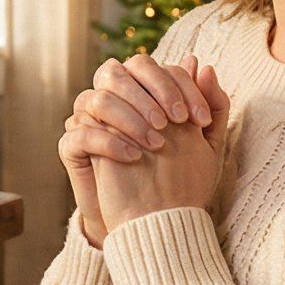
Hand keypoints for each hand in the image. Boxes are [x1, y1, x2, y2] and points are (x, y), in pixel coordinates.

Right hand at [57, 52, 231, 244]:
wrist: (153, 221)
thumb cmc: (181, 179)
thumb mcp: (205, 144)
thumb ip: (211, 105)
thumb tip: (201, 63)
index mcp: (141, 93)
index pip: (154, 68)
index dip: (180, 85)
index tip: (201, 118)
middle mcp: (112, 101)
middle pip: (122, 71)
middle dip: (154, 92)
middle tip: (178, 121)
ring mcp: (89, 121)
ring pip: (99, 98)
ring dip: (131, 117)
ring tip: (156, 144)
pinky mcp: (74, 147)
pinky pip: (82, 133)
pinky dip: (109, 142)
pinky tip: (134, 157)